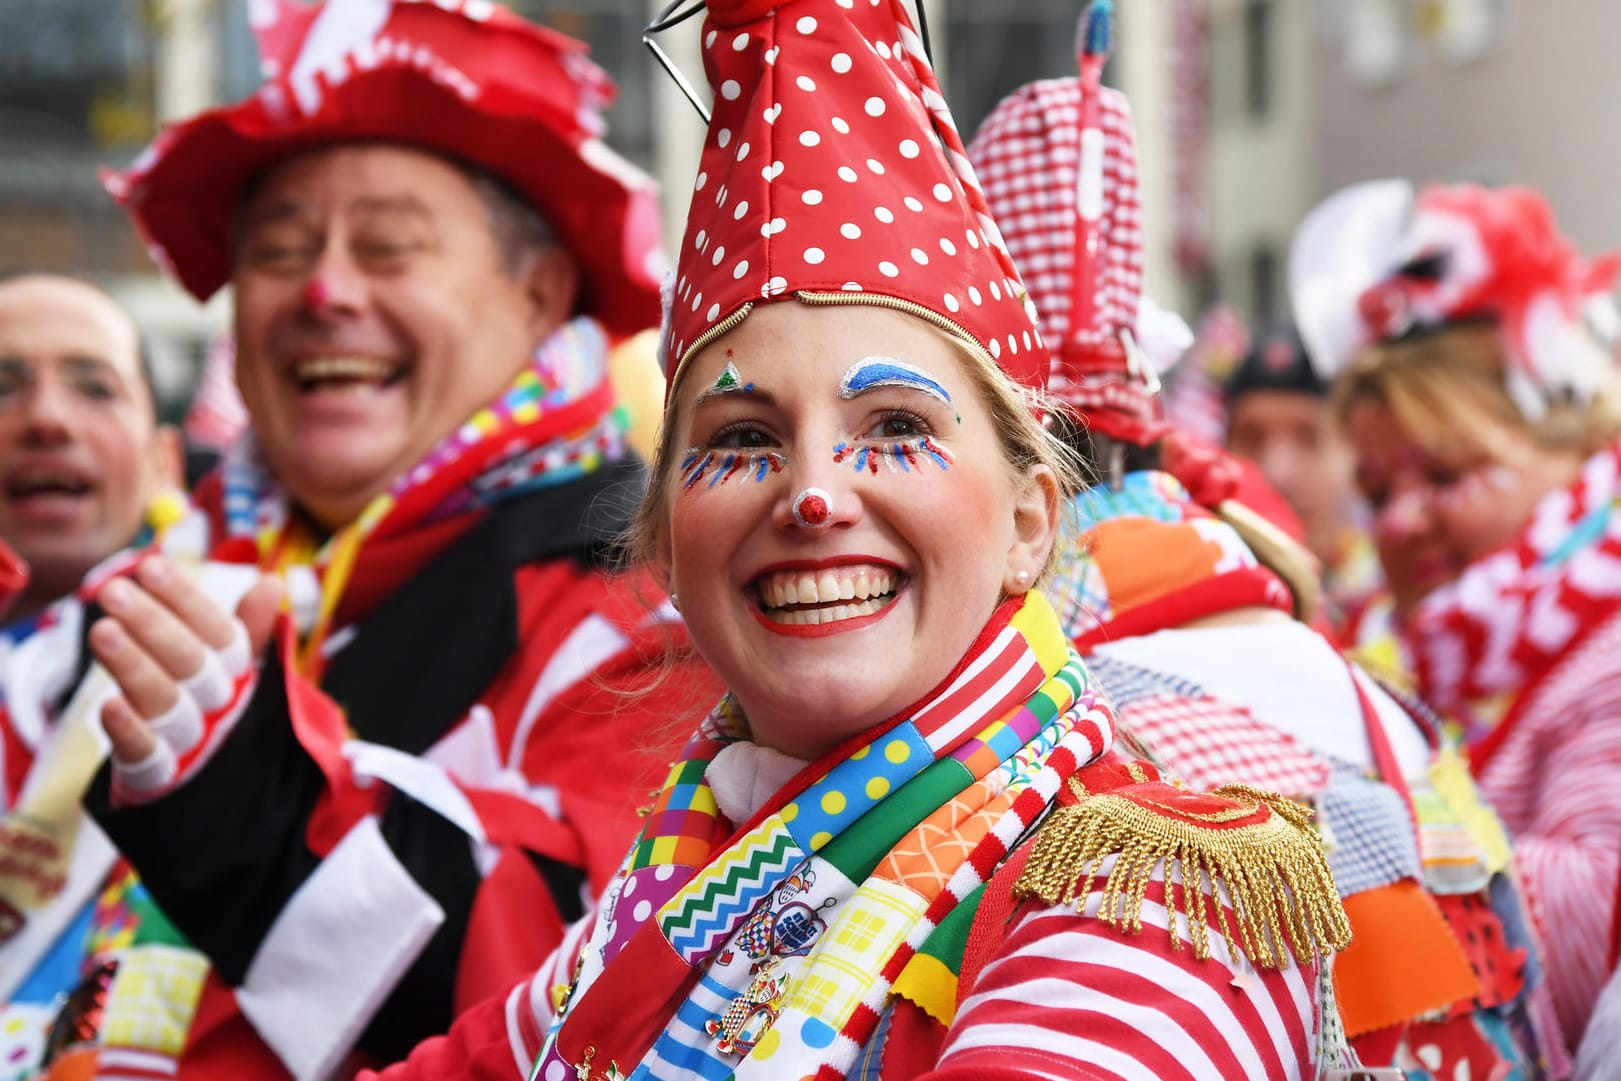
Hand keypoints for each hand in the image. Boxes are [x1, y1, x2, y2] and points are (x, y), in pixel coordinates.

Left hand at [89, 555, 282, 783]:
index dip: (185, 599)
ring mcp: (188, 739)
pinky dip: (130, 732)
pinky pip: (146, 755)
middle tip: (113, 589)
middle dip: (153, 624)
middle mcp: (218, 704)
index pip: (218, 631)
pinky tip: (108, 706)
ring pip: (165, 702)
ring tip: (101, 631)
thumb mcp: (232, 667)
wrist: (204, 783)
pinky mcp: (157, 774)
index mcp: (238, 672)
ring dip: (134, 666)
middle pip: (191, 662)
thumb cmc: (210, 707)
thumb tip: (272, 580)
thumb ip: (248, 626)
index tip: (152, 566)